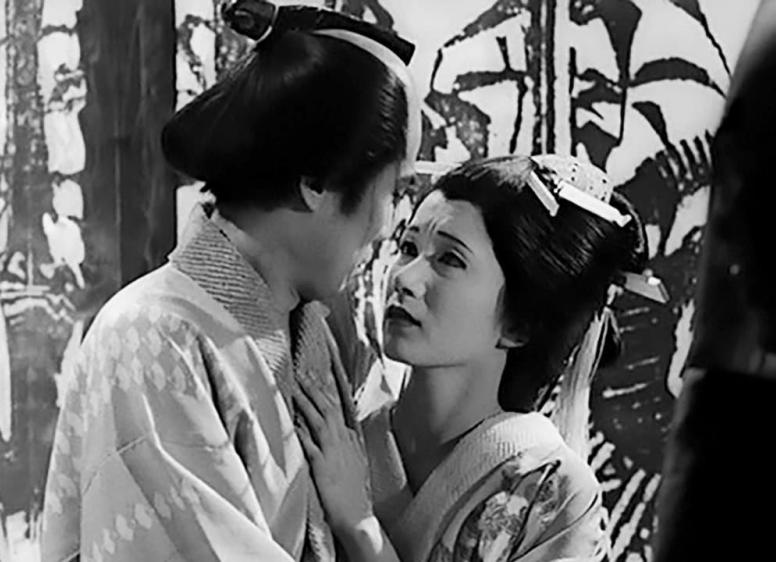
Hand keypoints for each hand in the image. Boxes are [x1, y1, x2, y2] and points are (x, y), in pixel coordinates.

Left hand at [294, 378, 373, 535]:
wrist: (358, 515)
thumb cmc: (355, 493)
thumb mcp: (358, 463)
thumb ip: (349, 445)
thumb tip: (343, 432)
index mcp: (351, 440)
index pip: (338, 409)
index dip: (325, 393)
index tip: (316, 379)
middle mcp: (343, 441)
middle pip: (328, 408)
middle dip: (315, 390)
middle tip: (303, 374)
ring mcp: (333, 452)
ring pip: (319, 420)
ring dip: (307, 403)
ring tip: (295, 388)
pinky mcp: (322, 465)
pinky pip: (308, 444)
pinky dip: (300, 431)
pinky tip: (291, 421)